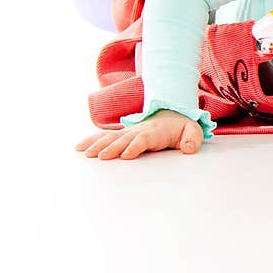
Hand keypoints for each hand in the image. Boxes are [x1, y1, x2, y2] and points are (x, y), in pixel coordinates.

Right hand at [75, 109, 203, 159]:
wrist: (172, 115)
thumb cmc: (182, 127)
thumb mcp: (193, 131)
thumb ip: (192, 139)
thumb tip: (187, 148)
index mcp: (155, 132)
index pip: (143, 139)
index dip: (134, 146)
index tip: (125, 156)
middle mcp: (139, 130)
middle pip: (123, 138)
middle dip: (112, 147)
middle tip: (101, 157)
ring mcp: (129, 132)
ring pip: (111, 137)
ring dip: (98, 144)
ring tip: (85, 153)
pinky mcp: (122, 135)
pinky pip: (105, 136)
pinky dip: (92, 140)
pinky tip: (79, 148)